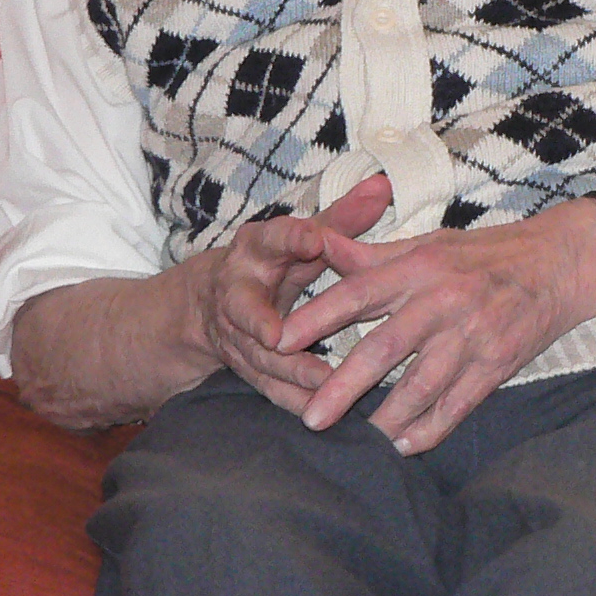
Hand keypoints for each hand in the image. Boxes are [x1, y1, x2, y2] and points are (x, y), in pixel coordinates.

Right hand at [194, 173, 394, 414]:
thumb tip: (383, 185)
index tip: (313, 239)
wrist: (212, 303)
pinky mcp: (245, 366)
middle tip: (278, 336)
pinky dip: (294, 400)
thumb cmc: (274, 262)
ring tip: (323, 383)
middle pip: (246, 308)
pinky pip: (268, 388)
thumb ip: (341, 217)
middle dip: (259, 323)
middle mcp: (238, 291)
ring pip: (258, 356)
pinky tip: (322, 410)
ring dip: (288, 371)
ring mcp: (236, 334)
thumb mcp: (300, 236)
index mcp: (256, 249)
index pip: (272, 238)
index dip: (291, 238)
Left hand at [275, 199, 595, 452]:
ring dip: (385, 418)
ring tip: (356, 442)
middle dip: (342, 386)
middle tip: (310, 418)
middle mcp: (443, 300)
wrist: (562, 263)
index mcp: (419, 266)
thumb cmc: (487, 253)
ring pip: (420, 386)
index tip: (278, 342)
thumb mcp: (428, 243)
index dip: (315, 318)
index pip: (356, 292)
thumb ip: (370, 254)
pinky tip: (405, 445)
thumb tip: (315, 244)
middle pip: (382, 348)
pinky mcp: (498, 363)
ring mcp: (472, 334)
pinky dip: (430, 429)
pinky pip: (457, 404)